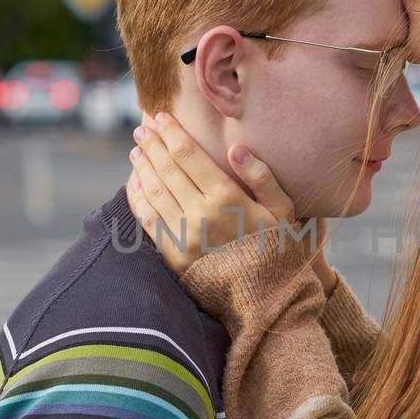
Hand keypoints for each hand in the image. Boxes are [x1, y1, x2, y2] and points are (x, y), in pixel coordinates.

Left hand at [128, 113, 293, 273]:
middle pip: (166, 169)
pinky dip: (138, 198)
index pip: (189, 155)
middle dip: (152, 145)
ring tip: (137, 152)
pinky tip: (135, 185)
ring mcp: (183, 236)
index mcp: (226, 197)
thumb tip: (236, 148)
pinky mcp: (173, 256)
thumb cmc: (279, 250)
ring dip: (142, 168)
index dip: (171, 133)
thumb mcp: (284, 210)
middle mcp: (200, 214)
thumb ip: (262, 177)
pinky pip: (148, 220)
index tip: (161, 118)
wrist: (266, 300)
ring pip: (153, 192)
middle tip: (142, 128)